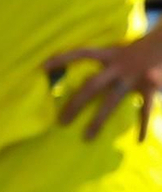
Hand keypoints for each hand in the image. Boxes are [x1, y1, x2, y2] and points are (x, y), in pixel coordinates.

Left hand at [46, 34, 161, 139]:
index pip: (81, 53)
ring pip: (112, 101)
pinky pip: (146, 109)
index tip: (41, 68)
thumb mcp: (116, 50)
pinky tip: (140, 140)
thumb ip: (100, 63)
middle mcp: (119, 65)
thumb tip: (74, 74)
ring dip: (99, 119)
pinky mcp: (150, 87)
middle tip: (61, 122)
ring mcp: (134, 77)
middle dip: (76, 103)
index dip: (62, 58)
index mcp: (109, 54)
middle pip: (92, 85)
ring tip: (87, 137)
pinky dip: (143, 125)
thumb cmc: (135, 51)